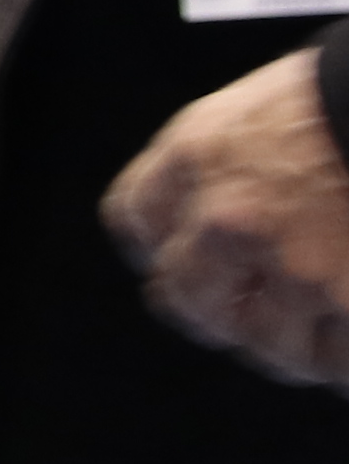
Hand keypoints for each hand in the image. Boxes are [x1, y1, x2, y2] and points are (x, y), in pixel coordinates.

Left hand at [112, 55, 348, 382]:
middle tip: (254, 313)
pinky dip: (345, 361)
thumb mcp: (272, 101)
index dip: (161, 246)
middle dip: (219, 312)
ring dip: (295, 345)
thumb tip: (216, 215)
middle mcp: (231, 217)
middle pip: (188, 298)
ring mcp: (294, 268)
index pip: (136, 217)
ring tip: (329, 323)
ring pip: (268, 344)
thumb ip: (235, 155)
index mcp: (201, 151)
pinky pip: (336, 361)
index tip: (180, 262)